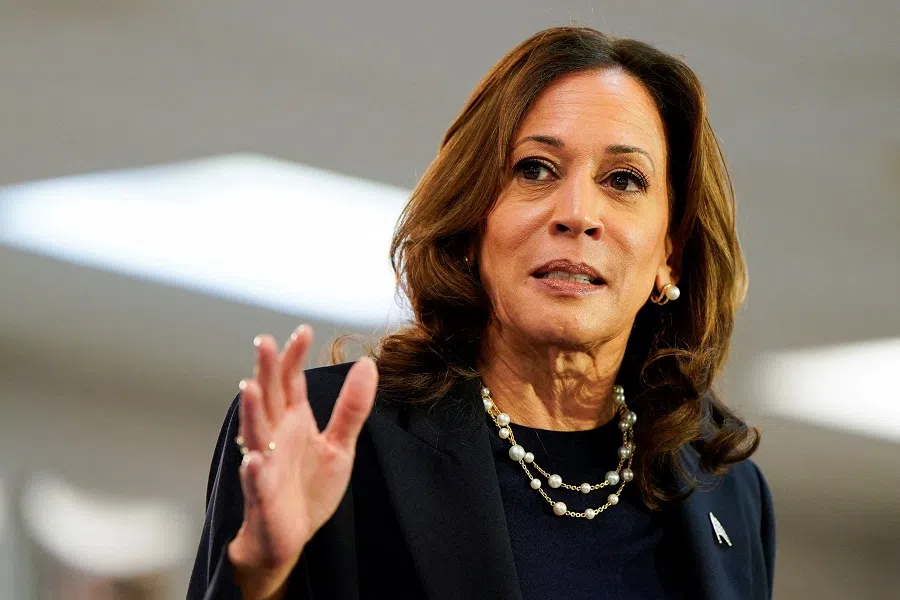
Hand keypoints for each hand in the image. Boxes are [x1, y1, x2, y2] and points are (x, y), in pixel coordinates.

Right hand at [227, 325, 377, 599]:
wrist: (291, 536)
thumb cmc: (309, 488)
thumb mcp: (340, 445)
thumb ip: (352, 407)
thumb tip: (368, 364)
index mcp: (293, 421)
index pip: (290, 381)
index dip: (293, 356)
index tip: (303, 330)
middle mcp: (275, 436)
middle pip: (268, 397)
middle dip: (265, 371)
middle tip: (263, 342)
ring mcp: (266, 464)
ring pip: (255, 432)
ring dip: (251, 411)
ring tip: (249, 388)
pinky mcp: (264, 494)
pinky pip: (256, 481)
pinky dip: (254, 471)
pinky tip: (254, 461)